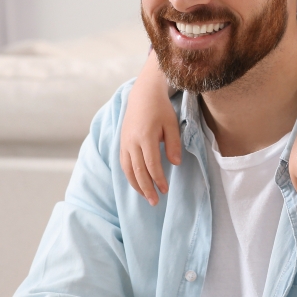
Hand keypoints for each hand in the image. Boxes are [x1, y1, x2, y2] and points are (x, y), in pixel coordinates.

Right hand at [120, 67, 181, 205]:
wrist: (143, 95)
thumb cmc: (160, 109)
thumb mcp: (172, 124)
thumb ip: (174, 144)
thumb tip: (175, 163)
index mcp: (145, 137)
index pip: (151, 164)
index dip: (158, 179)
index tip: (165, 190)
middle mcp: (132, 142)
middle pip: (137, 171)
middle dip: (146, 188)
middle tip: (155, 202)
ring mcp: (124, 143)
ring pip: (128, 170)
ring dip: (137, 185)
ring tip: (146, 197)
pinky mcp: (122, 143)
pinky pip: (124, 164)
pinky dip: (130, 176)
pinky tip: (138, 184)